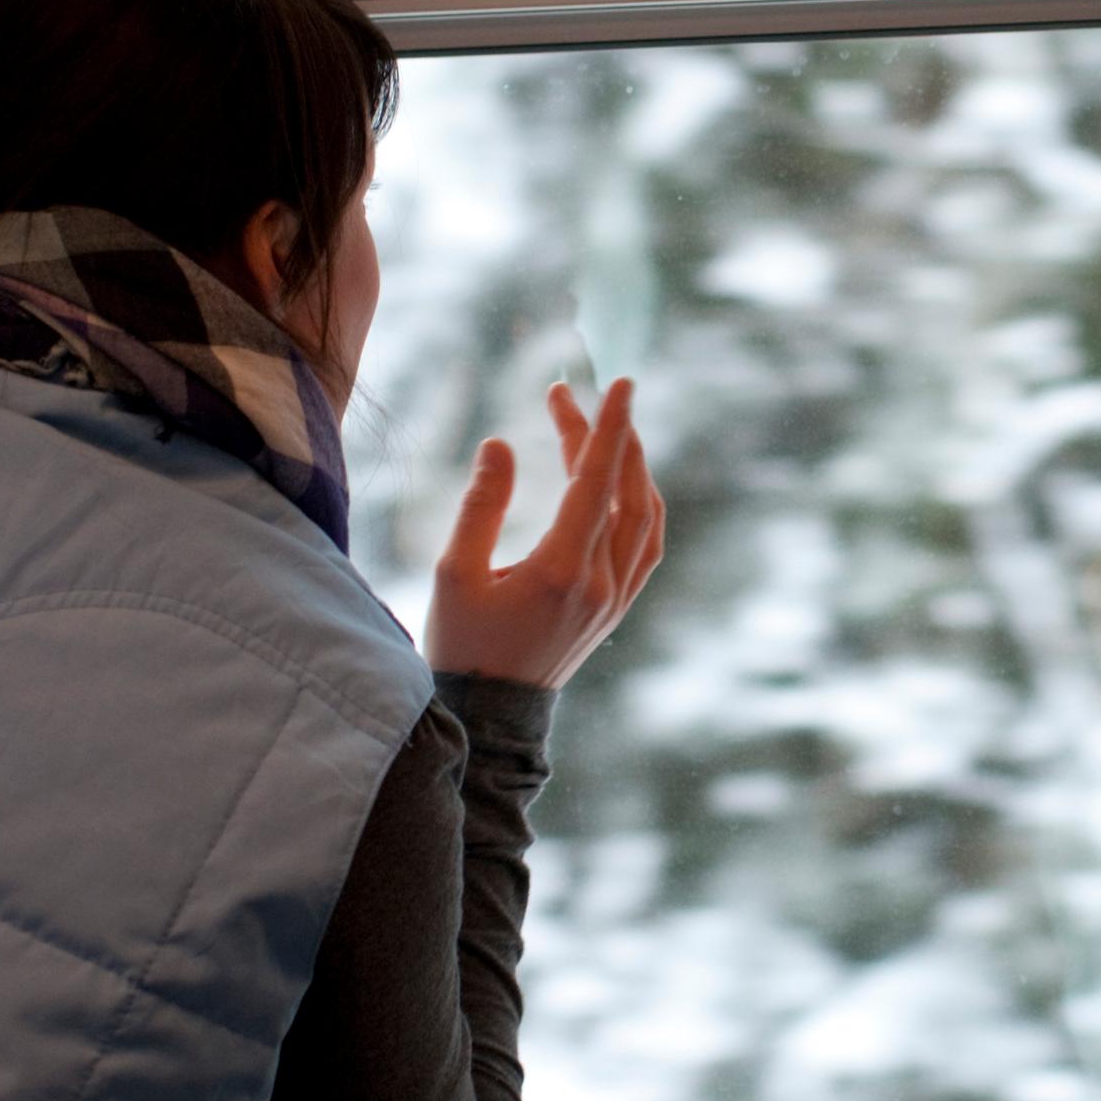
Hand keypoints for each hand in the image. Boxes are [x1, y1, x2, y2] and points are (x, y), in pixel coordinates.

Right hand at [426, 378, 664, 685]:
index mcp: (560, 571)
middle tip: (570, 397)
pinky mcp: (615, 610)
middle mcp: (599, 584)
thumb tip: (501, 444)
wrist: (488, 718)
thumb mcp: (454, 574)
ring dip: (631, 467)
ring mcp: (614, 599)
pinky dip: (642, 505)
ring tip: (603, 430)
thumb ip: (480, 506)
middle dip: (604, 435)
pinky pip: (646, 546)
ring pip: (645, 518)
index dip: (609, 427)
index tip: (619, 382)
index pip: (595, 481)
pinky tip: (625, 484)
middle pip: (621, 490)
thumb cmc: (461, 645)